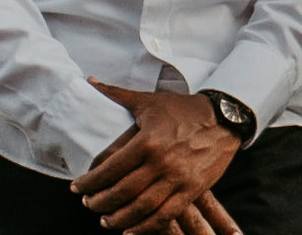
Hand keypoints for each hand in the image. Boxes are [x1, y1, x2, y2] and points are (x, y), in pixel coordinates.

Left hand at [71, 81, 242, 233]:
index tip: (77, 188)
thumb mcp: (149, 101)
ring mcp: (178, 178)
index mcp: (147, 141)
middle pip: (122, 192)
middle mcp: (161, 162)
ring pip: (141, 208)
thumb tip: (91, 81)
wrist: (224, 118)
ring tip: (106, 220)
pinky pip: (165, 215)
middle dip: (100, 202)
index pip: (110, 169)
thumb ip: (117, 94)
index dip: (90, 182)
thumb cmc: (183, 109)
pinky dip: (146, 227)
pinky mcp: (192, 190)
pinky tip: (131, 230)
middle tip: (88, 204)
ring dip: (119, 218)